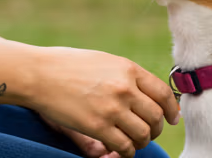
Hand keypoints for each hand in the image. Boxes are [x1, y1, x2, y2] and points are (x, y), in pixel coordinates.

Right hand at [24, 47, 179, 157]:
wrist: (39, 74)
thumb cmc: (68, 65)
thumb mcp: (105, 61)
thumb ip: (127, 76)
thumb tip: (148, 93)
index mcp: (128, 69)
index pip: (163, 93)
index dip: (172, 110)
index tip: (172, 119)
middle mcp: (124, 88)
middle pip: (156, 116)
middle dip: (156, 128)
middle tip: (150, 133)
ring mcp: (112, 108)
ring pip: (143, 134)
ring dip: (142, 142)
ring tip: (134, 142)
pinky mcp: (97, 127)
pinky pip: (124, 146)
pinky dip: (127, 152)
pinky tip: (121, 150)